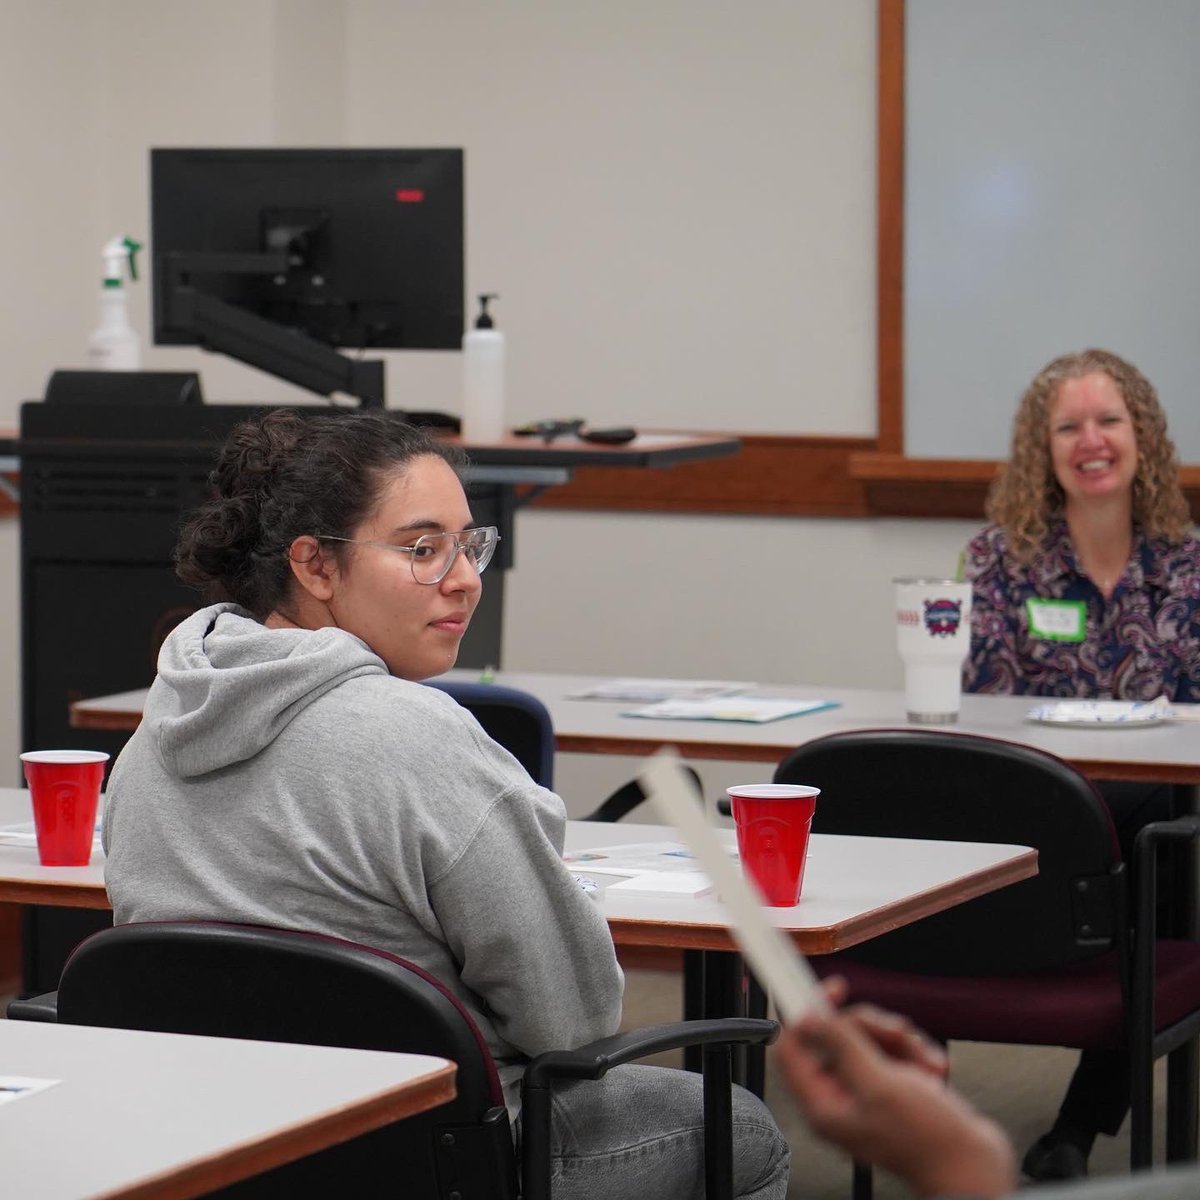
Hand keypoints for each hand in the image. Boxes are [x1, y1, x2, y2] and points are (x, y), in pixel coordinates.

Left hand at [776, 994, 1014, 1197]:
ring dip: (901, 1042)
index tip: (835, 990)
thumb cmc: (929, 1140)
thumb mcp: (880, 1084)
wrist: (974, 1165)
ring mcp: (867, 1092)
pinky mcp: (891, 1087)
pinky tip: (932, 1070)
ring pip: (869, 1039)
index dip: (808, 1013)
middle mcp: (840, 1097)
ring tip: (924, 1063)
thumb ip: (841, 1046)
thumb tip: (808, 1019)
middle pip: (837, 1036)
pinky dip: (914, 1054)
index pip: (793, 1048)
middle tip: (898, 1034)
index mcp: (824, 1104)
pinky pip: (893, 1051)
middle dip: (874, 1029)